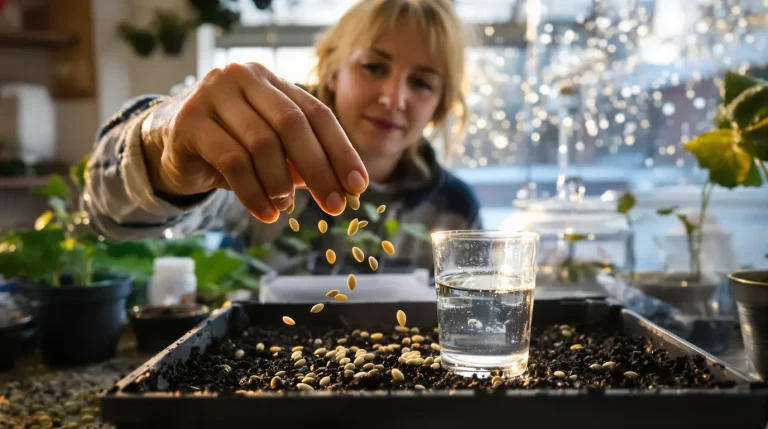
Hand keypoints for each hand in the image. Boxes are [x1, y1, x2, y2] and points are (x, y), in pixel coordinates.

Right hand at [140, 62, 367, 222]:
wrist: (167, 143)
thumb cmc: (229, 145)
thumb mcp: (271, 150)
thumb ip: (303, 160)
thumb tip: (346, 187)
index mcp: (271, 80)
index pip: (316, 113)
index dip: (341, 151)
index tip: (358, 185)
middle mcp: (243, 77)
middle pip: (293, 124)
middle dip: (320, 170)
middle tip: (335, 206)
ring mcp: (212, 95)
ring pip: (262, 144)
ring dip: (281, 184)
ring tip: (285, 207)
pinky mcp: (189, 122)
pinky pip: (233, 162)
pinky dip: (254, 193)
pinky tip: (266, 212)